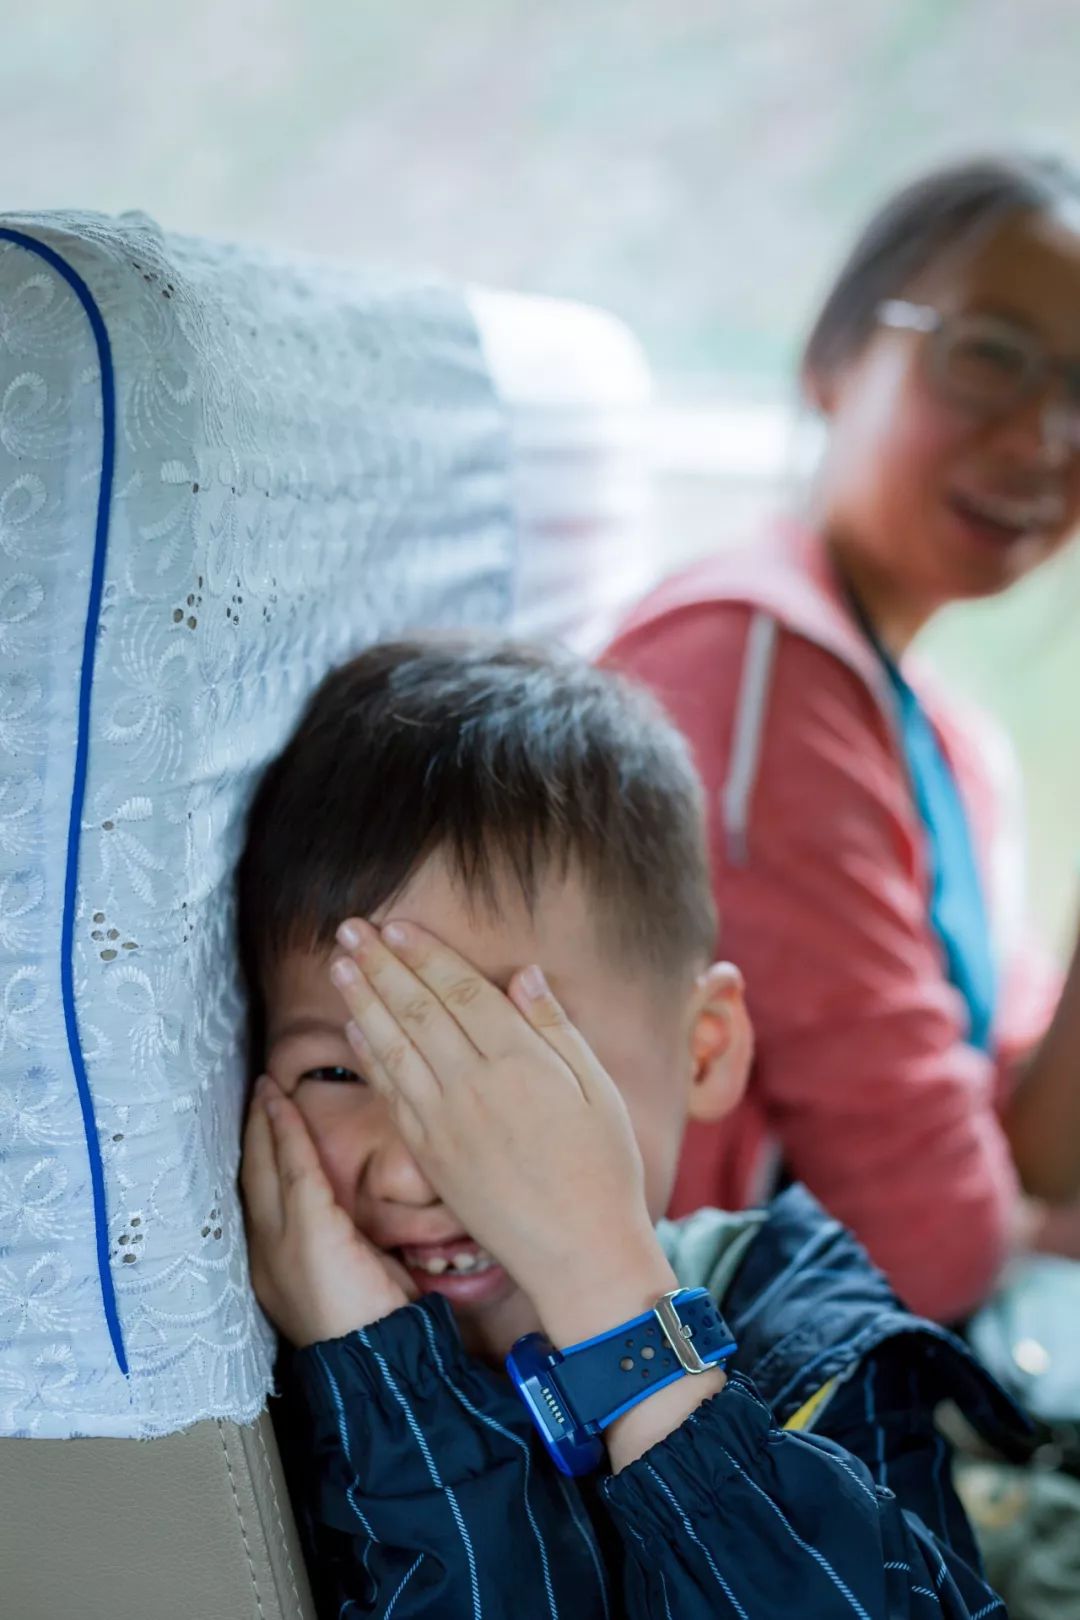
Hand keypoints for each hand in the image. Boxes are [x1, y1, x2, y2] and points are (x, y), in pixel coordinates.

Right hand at [241, 1075, 414, 1346]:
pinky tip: (280, 1103)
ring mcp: (279, 1244)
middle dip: (250, 1133)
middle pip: (249, 1179)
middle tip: (254, 1093)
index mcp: (270, 1270)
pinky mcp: (308, 1231)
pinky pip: (294, 1168)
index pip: (256, 1203)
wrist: (380, 1365)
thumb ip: (336, 1242)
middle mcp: (263, 1256)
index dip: (254, 1161)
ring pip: (264, 1167)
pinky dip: (286, 1130)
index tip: (257, 1126)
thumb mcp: (345, 1279)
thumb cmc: (375, 1327)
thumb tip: (349, 1213)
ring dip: (264, 1122)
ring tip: (264, 1089)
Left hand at [330, 920, 676, 1346]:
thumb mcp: (598, 1088)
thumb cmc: (602, 1168)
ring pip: (393, 1046)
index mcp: (520, 1061)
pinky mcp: (429, 1155)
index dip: (425, 954)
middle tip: (350, 930)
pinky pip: (391, 1094)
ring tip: (340, 965)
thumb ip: (556, 1028)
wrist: (579, 1252)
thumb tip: (523, 975)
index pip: (461, 991)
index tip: (396, 926)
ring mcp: (445, 1121)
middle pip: (417, 1009)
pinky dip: (369, 1056)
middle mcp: (474, 1086)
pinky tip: (353, 1029)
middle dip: (380, 965)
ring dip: (362, 1001)